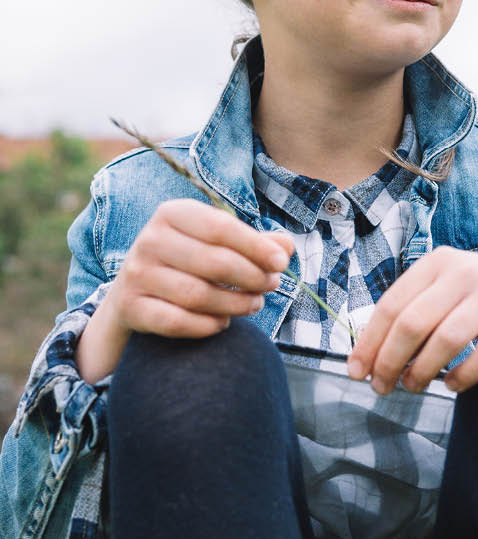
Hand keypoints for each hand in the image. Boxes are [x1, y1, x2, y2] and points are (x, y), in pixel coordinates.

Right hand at [106, 198, 294, 338]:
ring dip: (235, 304)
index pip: (221, 227)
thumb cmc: (188, 262)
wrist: (133, 292)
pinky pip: (177, 322)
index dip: (256, 246)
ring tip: (254, 304)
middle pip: (213, 262)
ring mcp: (136, 274)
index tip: (281, 262)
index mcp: (172, 213)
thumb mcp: (216, 243)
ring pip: (197, 295)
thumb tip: (287, 246)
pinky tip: (223, 323)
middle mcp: (150, 239)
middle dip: (251, 277)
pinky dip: (207, 326)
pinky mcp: (130, 307)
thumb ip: (254, 243)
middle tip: (270, 285)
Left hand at [346, 245, 477, 393]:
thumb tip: (368, 358)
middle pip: (413, 323)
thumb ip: (413, 312)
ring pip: (447, 338)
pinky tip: (454, 386)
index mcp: (438, 263)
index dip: (370, 342)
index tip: (356, 373)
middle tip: (382, 388)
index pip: (392, 305)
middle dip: (390, 361)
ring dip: (423, 371)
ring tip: (414, 388)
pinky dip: (466, 375)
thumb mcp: (447, 289)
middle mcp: (465, 271)